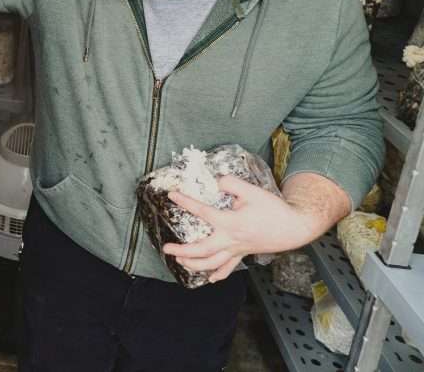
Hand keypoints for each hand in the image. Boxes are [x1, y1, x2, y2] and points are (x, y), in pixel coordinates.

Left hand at [161, 175, 317, 282]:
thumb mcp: (252, 191)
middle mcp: (231, 239)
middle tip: (166, 248)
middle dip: (182, 251)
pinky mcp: (244, 254)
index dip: (185, 202)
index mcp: (231, 222)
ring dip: (194, 265)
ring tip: (180, 261)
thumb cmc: (274, 209)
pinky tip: (209, 279)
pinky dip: (217, 274)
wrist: (295, 226)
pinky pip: (229, 268)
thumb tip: (217, 182)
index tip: (172, 195)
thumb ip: (231, 184)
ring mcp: (237, 249)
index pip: (202, 212)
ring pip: (212, 263)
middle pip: (202, 250)